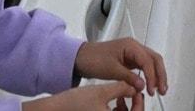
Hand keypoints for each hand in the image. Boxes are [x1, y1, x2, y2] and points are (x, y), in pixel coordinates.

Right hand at [23, 81, 140, 110]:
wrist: (55, 109)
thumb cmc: (76, 103)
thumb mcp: (102, 91)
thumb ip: (122, 87)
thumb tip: (135, 86)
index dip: (139, 103)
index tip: (137, 91)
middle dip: (133, 106)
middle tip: (132, 92)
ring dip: (125, 108)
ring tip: (120, 94)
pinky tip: (112, 100)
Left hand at [74, 38, 166, 99]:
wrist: (82, 57)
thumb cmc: (93, 58)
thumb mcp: (111, 70)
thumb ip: (128, 77)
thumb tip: (143, 85)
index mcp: (131, 45)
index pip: (148, 60)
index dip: (152, 76)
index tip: (151, 89)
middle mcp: (134, 47)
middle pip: (155, 59)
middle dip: (160, 74)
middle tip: (162, 90)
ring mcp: (133, 53)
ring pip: (152, 62)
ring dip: (157, 75)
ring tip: (159, 89)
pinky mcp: (130, 59)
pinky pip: (145, 66)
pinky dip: (150, 75)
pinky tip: (151, 84)